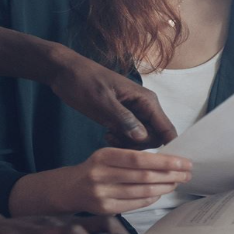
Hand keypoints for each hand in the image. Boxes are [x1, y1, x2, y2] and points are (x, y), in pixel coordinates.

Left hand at [48, 53, 177, 148]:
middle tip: (116, 140)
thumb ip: (123, 118)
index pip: (167, 129)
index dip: (168, 147)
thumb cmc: (83, 80)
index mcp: (146, 100)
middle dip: (139, 146)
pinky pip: (131, 137)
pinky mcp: (123, 119)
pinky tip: (107, 135)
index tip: (153, 161)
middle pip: (156, 138)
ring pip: (143, 139)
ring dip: (128, 144)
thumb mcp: (102, 100)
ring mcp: (134, 114)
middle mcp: (145, 108)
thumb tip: (142, 137)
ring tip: (109, 136)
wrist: (65, 73)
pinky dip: (121, 141)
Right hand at [54, 148, 192, 214]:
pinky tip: (160, 193)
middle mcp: (101, 175)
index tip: (183, 162)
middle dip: (170, 175)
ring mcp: (102, 194)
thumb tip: (166, 161)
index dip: (164, 162)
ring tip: (177, 183)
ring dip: (164, 187)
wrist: (69, 188)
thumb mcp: (107, 156)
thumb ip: (132, 157)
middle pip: (144, 176)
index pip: (140, 159)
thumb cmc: (95, 169)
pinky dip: (151, 198)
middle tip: (186, 174)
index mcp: (104, 156)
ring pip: (142, 191)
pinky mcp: (105, 209)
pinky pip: (135, 204)